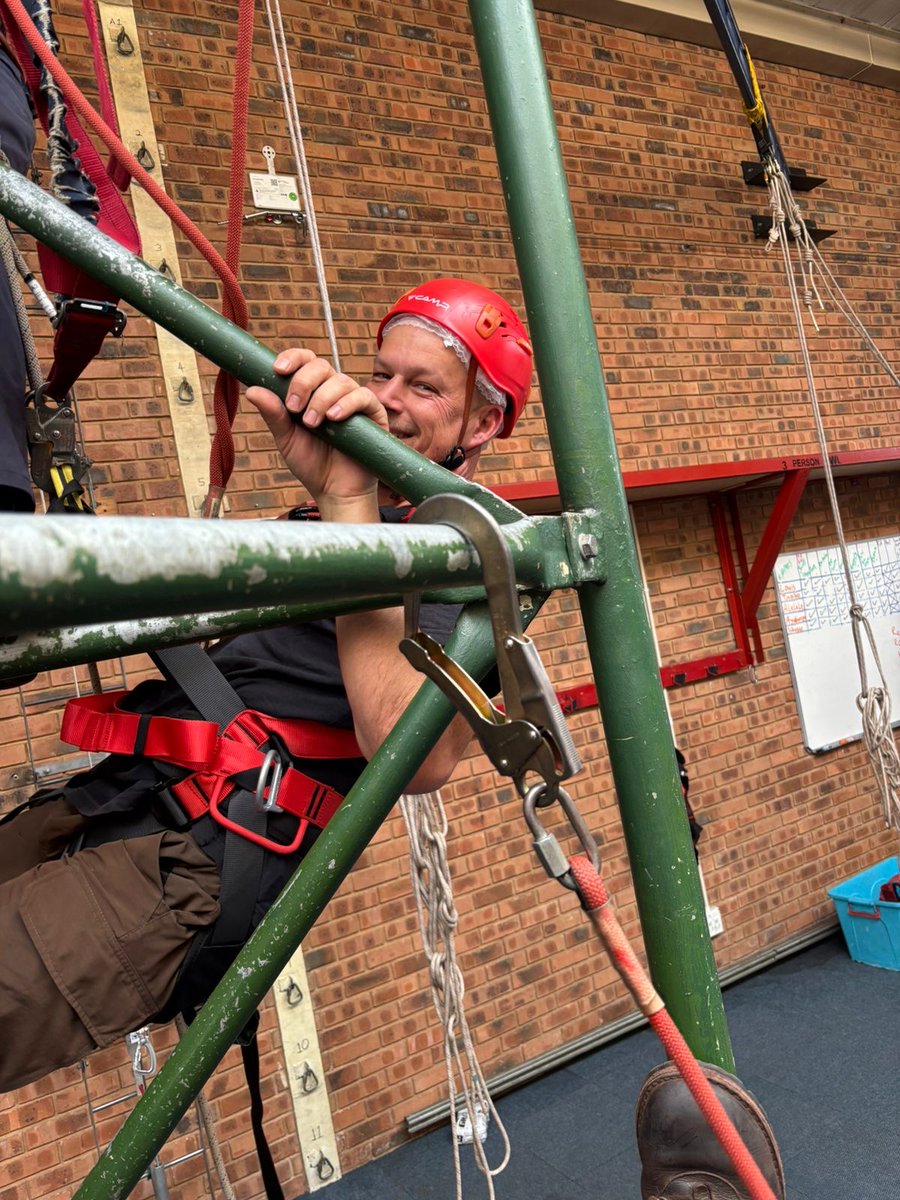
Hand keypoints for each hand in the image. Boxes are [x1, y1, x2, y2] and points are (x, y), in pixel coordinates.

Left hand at [246, 348, 388, 514]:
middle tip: (293, 407)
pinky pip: (363, 396)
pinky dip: (346, 404)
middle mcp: (332, 391)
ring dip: (321, 398)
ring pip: (340, 381)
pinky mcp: (373, 414)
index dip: (292, 358)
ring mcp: (354, 401)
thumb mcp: (286, 438)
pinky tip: (333, 418)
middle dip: (303, 382)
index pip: (304, 361)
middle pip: (320, 366)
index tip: (278, 370)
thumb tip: (252, 389)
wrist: (335, 491)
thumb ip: (273, 414)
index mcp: (311, 391)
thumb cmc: (312, 465)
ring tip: (312, 423)